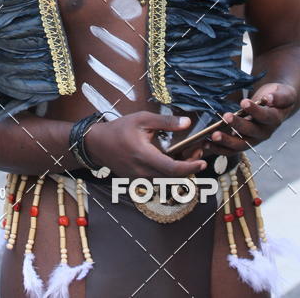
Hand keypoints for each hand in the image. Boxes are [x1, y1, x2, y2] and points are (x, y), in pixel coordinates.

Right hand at [84, 111, 207, 178]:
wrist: (97, 144)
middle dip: (189, 167)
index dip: (190, 167)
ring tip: (189, 154)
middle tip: (199, 154)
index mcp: (145, 156)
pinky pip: (158, 178)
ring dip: (180, 169)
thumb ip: (165, 122)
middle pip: (173, 176)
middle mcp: (143, 172)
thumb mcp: (142, 119)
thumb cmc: (119, 129)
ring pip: (166, 178)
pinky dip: (169, 171)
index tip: (202, 162)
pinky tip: (173, 158)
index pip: (172, 169)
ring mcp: (140, 179)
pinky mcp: (138, 180)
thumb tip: (187, 123)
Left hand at [208, 83, 296, 154]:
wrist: (276, 106)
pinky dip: (220, 148)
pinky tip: (207, 144)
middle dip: (238, 125)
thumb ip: (279, 97)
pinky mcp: (244, 143)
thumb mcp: (284, 93)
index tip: (244, 102)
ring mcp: (254, 140)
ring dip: (226, 141)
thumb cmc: (277, 96)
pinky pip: (232, 149)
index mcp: (274, 119)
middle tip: (226, 117)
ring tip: (213, 135)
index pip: (265, 116)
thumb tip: (269, 99)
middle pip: (251, 132)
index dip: (255, 110)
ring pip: (240, 145)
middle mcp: (264, 132)